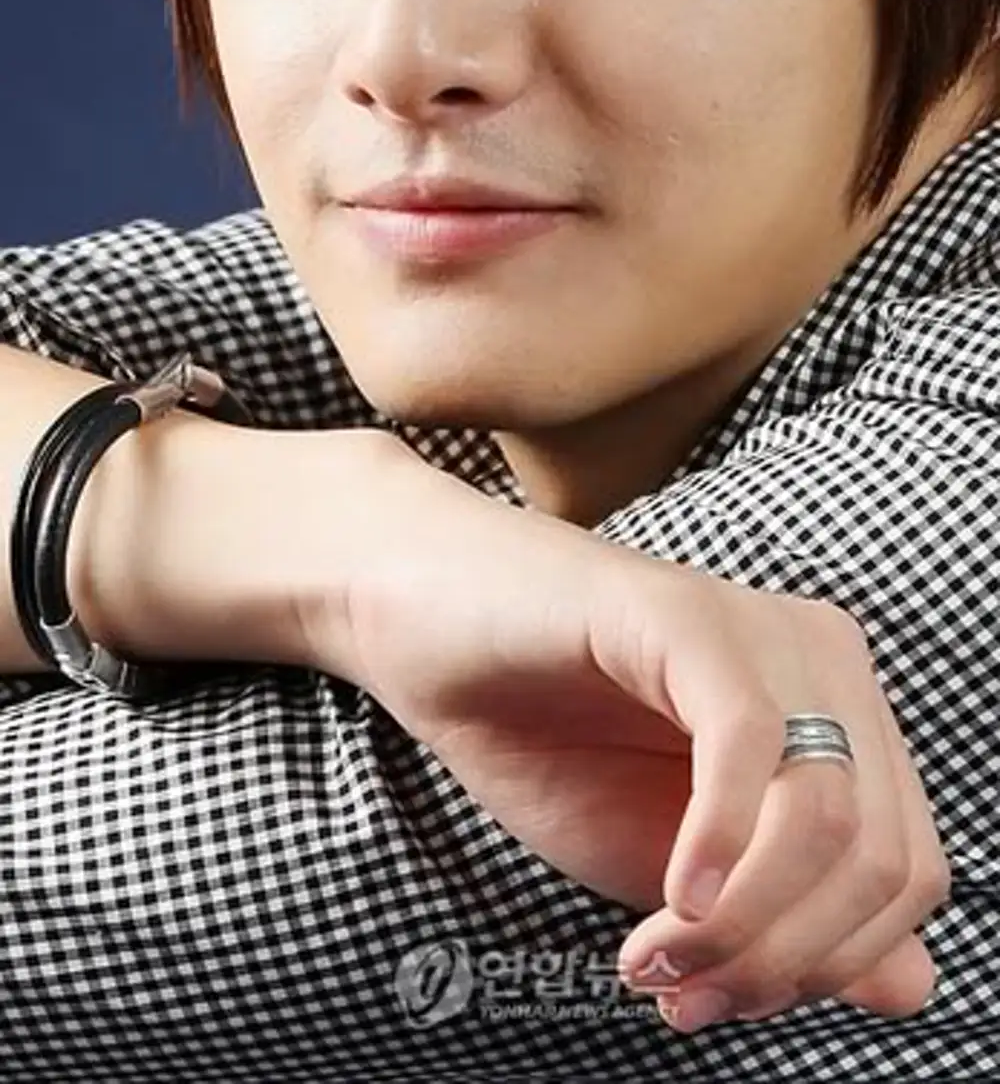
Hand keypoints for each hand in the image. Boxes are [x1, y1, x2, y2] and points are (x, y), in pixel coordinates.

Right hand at [297, 435, 950, 1030]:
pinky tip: (673, 895)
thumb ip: (796, 921)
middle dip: (784, 960)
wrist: (426, 633)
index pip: (909, 872)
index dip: (829, 967)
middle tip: (680, 992)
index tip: (716, 1000)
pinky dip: (719, 843)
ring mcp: (761, 628)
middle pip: (884, 856)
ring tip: (654, 955)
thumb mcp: (683, 868)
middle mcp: (827, 661)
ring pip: (827, 813)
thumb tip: (916, 987)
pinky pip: (746, 740)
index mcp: (841, 716)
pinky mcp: (685, 610)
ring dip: (743, 925)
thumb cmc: (548, 737)